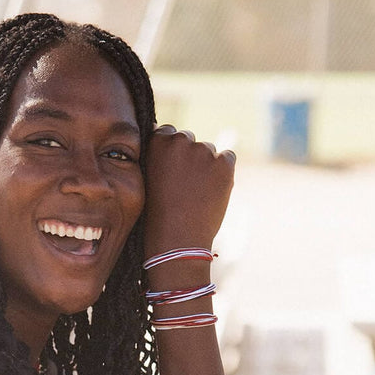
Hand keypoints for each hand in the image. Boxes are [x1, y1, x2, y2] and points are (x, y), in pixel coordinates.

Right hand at [143, 125, 234, 258]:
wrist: (176, 241)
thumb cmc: (156, 216)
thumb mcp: (147, 180)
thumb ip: (156, 156)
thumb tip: (166, 134)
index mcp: (157, 142)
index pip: (169, 133)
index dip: (171, 154)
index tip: (171, 172)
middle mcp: (180, 140)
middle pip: (189, 140)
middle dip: (189, 158)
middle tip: (184, 187)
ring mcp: (203, 150)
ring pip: (208, 151)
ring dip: (206, 166)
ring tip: (196, 195)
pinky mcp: (224, 163)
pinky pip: (228, 158)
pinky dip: (223, 172)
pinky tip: (211, 191)